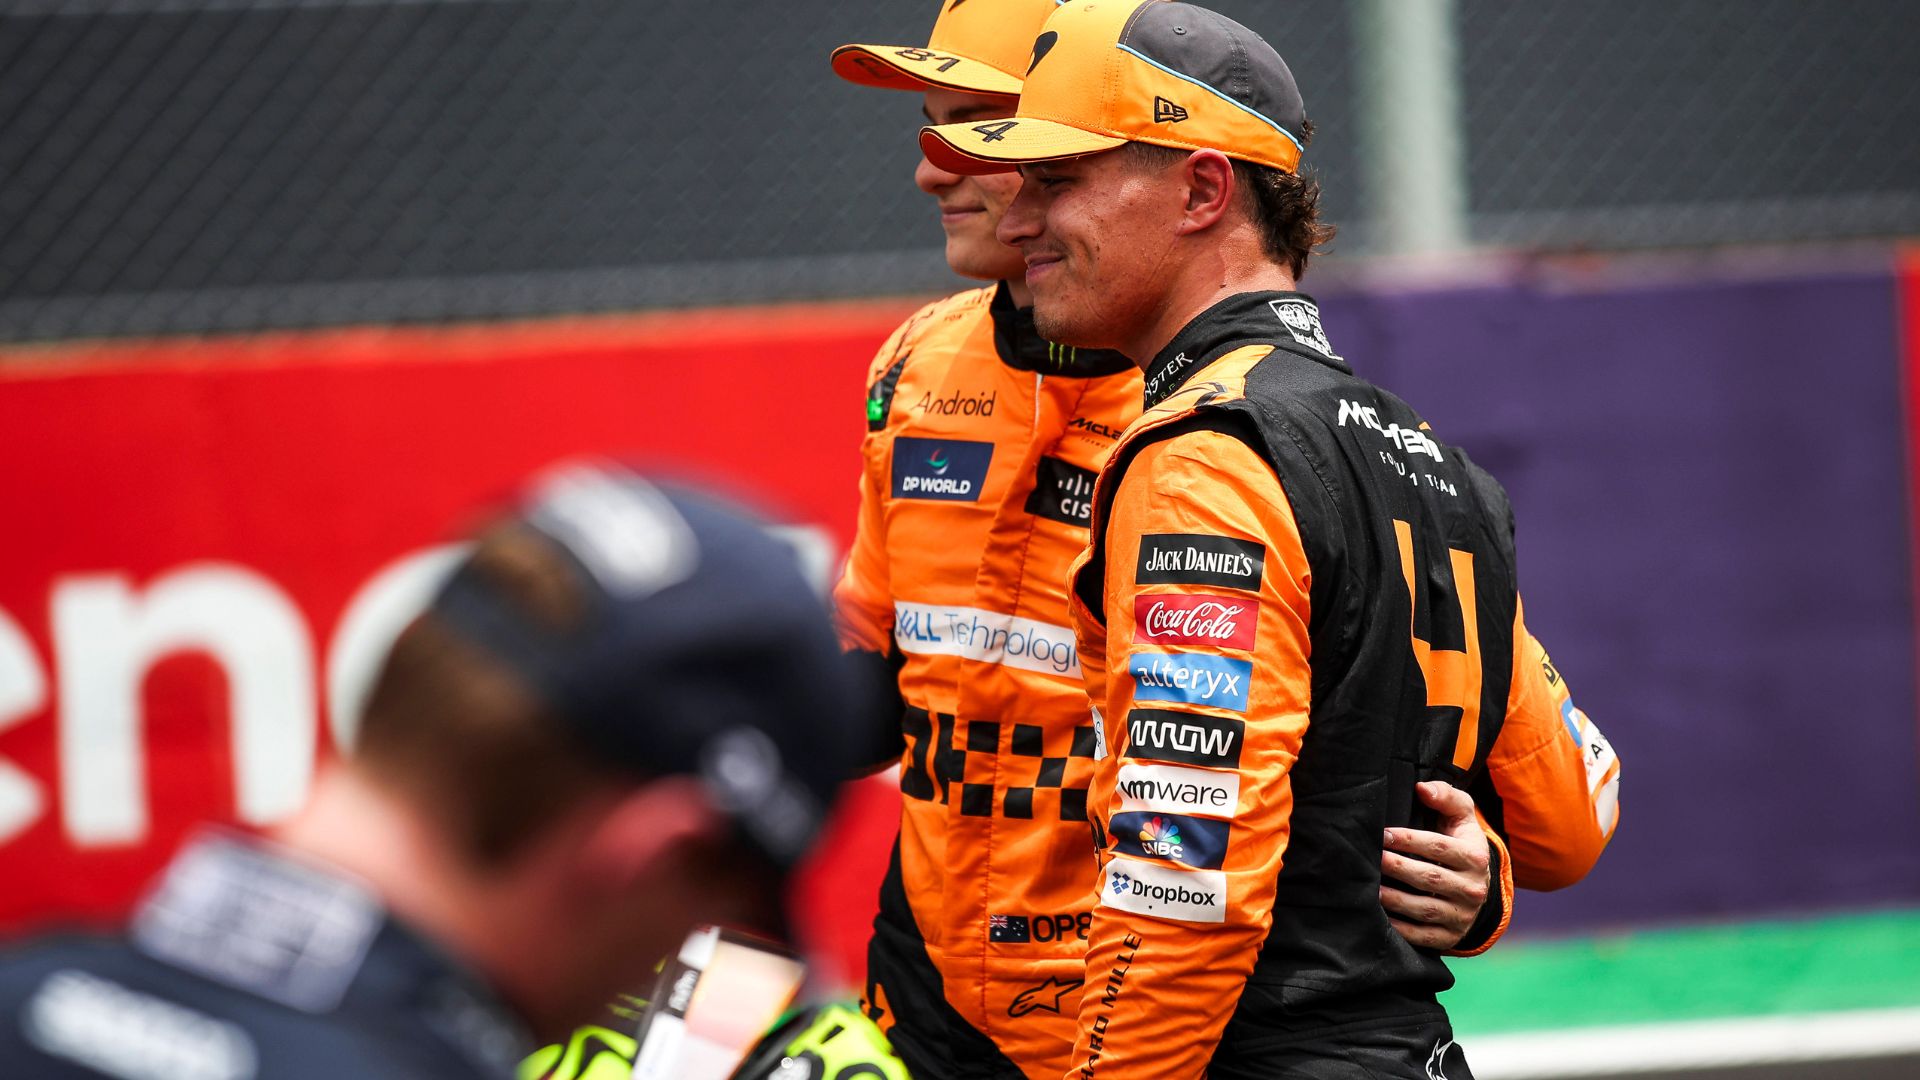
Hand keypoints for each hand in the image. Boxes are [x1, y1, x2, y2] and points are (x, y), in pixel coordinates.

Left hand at [1379, 781, 1491, 949]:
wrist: (1476, 883)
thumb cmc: (1459, 841)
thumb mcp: (1461, 815)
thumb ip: (1446, 796)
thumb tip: (1422, 788)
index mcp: (1475, 857)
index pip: (1439, 847)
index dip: (1409, 840)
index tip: (1383, 834)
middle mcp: (1472, 889)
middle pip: (1429, 878)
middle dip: (1397, 868)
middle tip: (1371, 858)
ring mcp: (1462, 915)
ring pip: (1424, 909)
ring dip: (1394, 899)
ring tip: (1370, 887)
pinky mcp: (1450, 936)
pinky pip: (1423, 936)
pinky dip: (1400, 928)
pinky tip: (1380, 917)